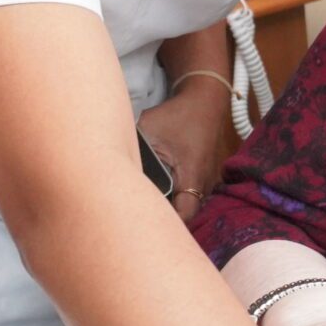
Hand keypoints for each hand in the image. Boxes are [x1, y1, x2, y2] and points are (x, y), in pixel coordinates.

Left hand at [137, 77, 228, 220]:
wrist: (204, 102)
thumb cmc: (177, 116)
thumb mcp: (149, 129)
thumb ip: (135, 152)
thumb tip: (115, 169)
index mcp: (193, 175)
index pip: (183, 216)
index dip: (166, 224)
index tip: (145, 223)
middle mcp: (206, 183)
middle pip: (186, 215)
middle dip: (166, 219)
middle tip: (140, 217)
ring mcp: (211, 182)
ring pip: (191, 206)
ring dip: (173, 208)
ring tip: (150, 206)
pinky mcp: (208, 178)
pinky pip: (194, 196)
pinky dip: (180, 197)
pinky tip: (164, 193)